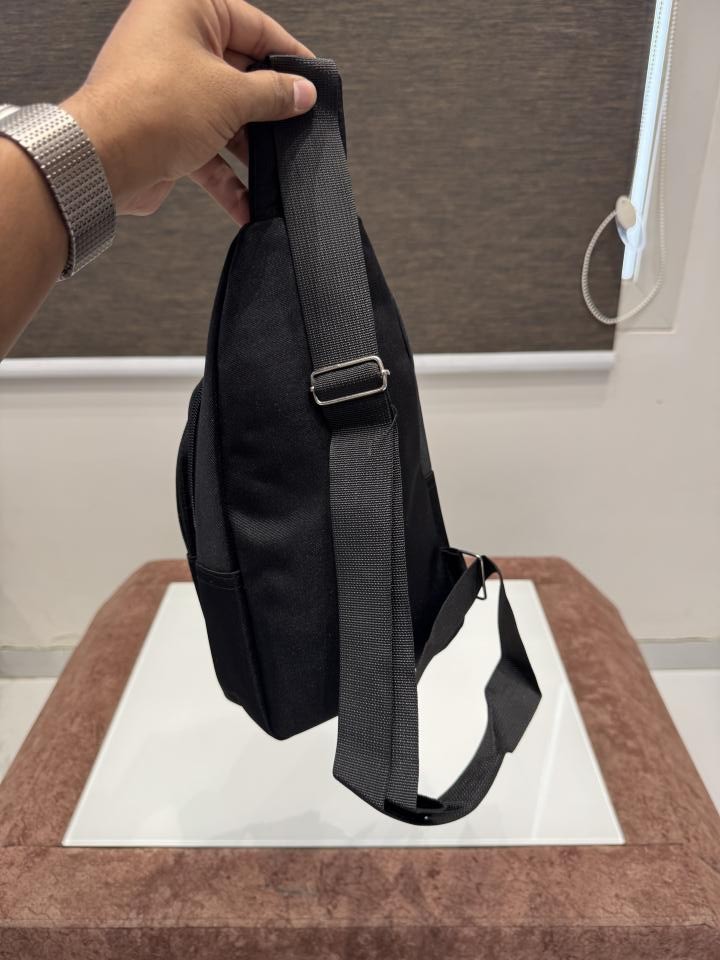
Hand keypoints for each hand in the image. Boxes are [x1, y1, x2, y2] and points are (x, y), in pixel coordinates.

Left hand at [61, 0, 315, 224]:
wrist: (103, 160)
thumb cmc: (152, 109)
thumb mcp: (231, 96)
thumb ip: (273, 94)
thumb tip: (302, 92)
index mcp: (185, 9)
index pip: (252, 25)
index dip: (287, 54)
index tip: (312, 79)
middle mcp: (171, 41)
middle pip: (238, 72)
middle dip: (267, 109)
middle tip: (296, 126)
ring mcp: (165, 87)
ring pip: (223, 115)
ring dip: (248, 148)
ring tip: (274, 169)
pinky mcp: (162, 128)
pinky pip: (204, 147)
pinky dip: (224, 175)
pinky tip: (245, 201)